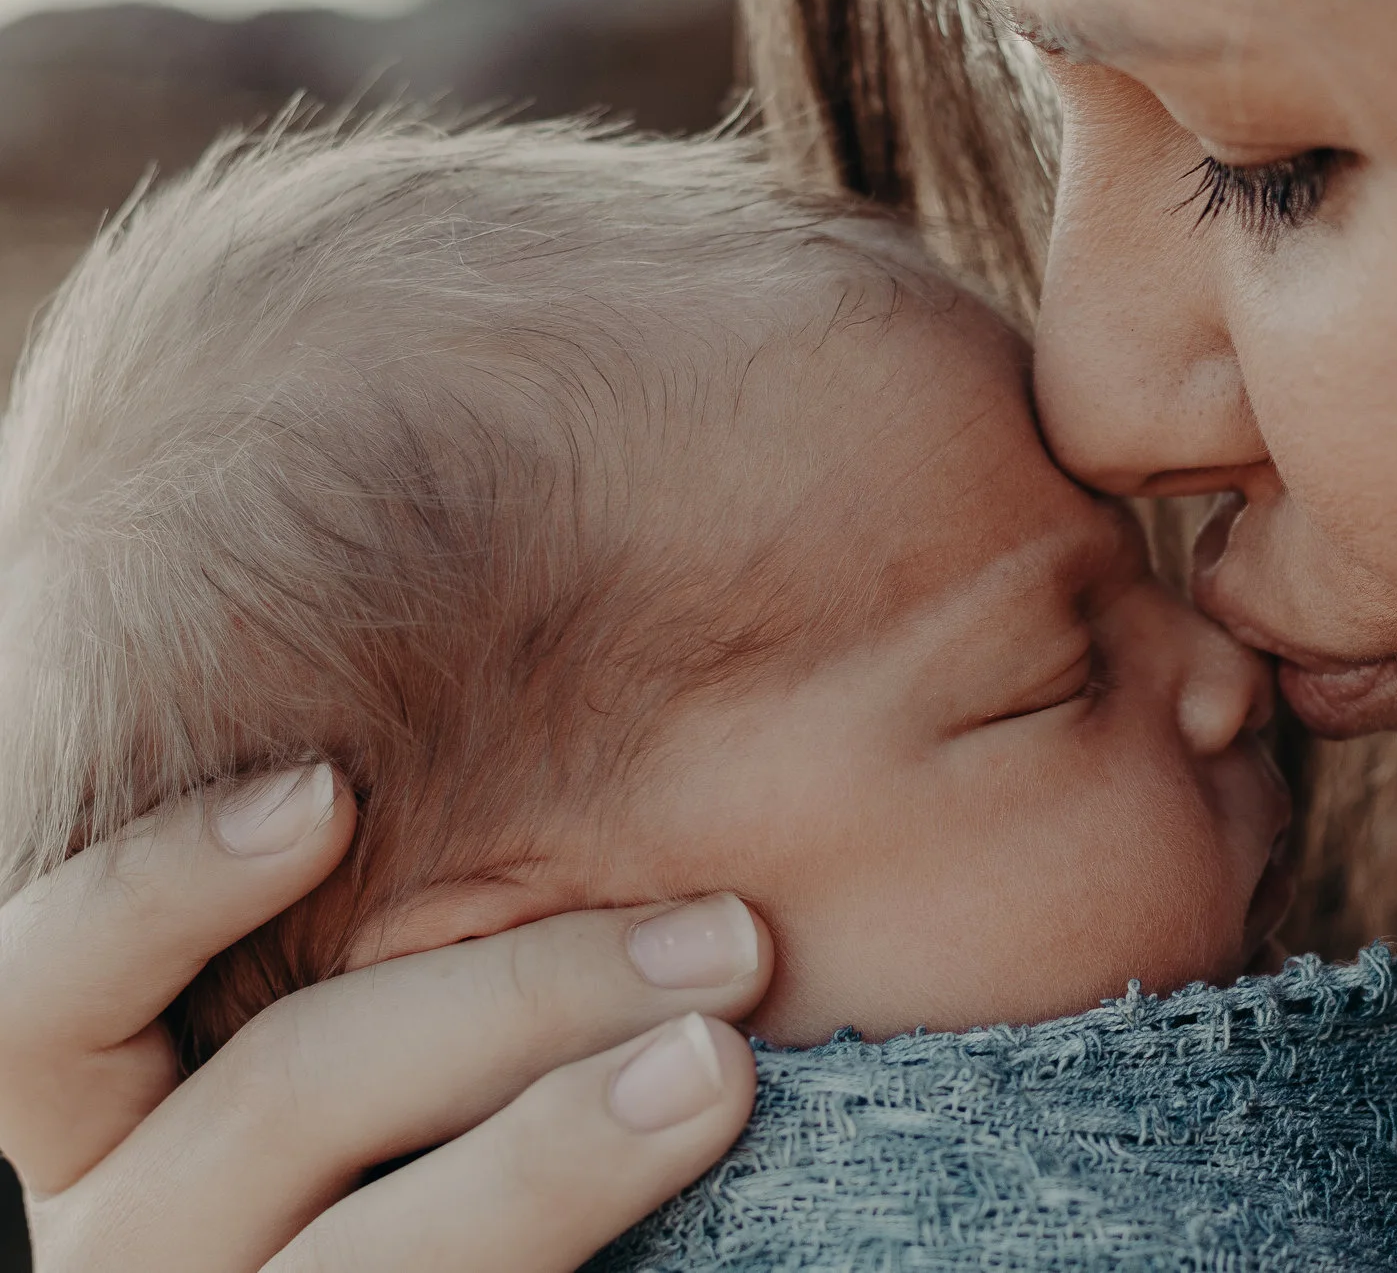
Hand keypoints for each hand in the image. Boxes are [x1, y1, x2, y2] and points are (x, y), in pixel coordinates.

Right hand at [0, 765, 773, 1270]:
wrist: (461, 1272)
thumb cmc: (390, 1151)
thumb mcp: (329, 1069)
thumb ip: (366, 976)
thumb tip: (472, 779)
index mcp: (93, 1143)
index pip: (37, 1004)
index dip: (156, 892)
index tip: (324, 794)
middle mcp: (132, 1249)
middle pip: (282, 1098)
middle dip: (518, 999)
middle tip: (721, 938)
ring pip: (378, 1256)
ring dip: (565, 1150)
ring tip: (717, 1066)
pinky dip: (574, 1233)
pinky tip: (685, 1184)